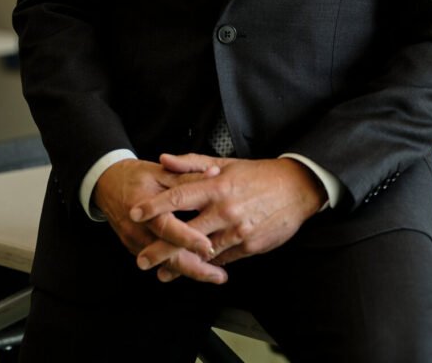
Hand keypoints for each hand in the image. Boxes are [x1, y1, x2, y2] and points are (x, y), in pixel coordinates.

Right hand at [93, 158, 227, 283]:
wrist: (106, 184)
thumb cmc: (135, 175)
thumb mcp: (160, 171)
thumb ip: (187, 176)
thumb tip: (214, 173)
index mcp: (142, 207)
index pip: (166, 227)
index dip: (187, 238)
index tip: (207, 246)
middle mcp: (137, 230)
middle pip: (166, 257)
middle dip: (194, 268)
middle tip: (219, 275)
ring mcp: (135, 243)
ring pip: (164, 265)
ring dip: (191, 272)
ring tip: (216, 276)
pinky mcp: (137, 249)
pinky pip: (159, 262)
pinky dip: (179, 267)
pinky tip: (200, 268)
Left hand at [130, 155, 326, 281]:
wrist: (296, 188)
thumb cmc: (258, 174)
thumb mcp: (225, 163)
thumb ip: (192, 163)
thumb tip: (164, 159)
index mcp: (217, 185)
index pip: (179, 196)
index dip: (155, 206)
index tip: (134, 213)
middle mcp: (224, 208)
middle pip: (186, 231)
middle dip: (161, 248)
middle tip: (141, 259)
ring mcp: (237, 229)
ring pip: (202, 252)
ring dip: (180, 264)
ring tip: (162, 273)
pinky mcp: (249, 246)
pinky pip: (223, 259)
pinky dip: (207, 266)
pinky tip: (195, 271)